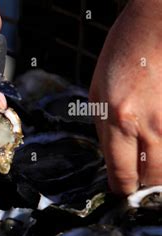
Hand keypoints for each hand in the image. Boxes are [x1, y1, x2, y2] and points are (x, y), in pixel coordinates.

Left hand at [89, 0, 161, 194]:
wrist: (154, 29)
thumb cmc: (121, 59)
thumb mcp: (96, 97)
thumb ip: (105, 134)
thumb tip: (113, 163)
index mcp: (119, 121)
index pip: (122, 173)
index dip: (121, 187)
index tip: (121, 188)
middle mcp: (150, 125)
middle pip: (153, 178)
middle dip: (143, 184)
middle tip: (138, 178)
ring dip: (160, 170)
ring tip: (150, 161)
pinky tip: (158, 142)